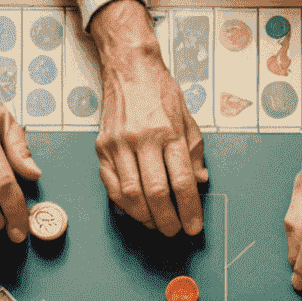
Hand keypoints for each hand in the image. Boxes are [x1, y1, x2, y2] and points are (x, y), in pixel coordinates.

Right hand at [91, 0, 205, 235]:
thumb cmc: (161, 93)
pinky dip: (123, 204)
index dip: (189, 210)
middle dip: (167, 220)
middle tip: (174, 232)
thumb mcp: (188, 120)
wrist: (129, 68)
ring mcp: (119, 144)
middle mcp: (143, 139)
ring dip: (145, 216)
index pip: (182, 181)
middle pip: (156, 193)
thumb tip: (199, 183)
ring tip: (156, 224)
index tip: (193, 227)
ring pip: (131, 194)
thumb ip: (194, 153)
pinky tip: (135, 211)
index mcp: (169, 132)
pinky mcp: (102, 147)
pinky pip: (111, 185)